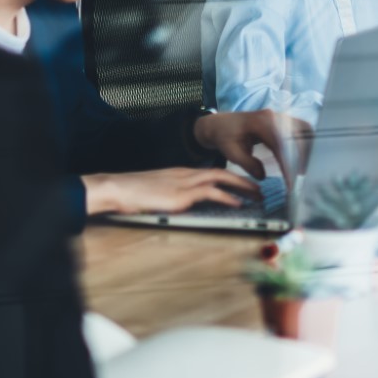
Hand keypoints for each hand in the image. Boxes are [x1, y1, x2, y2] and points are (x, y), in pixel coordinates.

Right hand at [84, 167, 259, 215]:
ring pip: (220, 179)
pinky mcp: (181, 195)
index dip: (230, 178)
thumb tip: (184, 206)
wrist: (118, 188)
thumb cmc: (133, 193)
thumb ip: (173, 196)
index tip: (244, 185)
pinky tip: (238, 203)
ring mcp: (183, 183)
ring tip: (257, 196)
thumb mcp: (158, 193)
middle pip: (221, 172)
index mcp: (180, 173)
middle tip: (259, 189)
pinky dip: (227, 197)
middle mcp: (185, 174)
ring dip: (242, 187)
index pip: (212, 172)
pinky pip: (210, 193)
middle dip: (243, 181)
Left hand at [193, 110, 308, 182]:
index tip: (290, 181)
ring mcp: (280, 117)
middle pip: (298, 134)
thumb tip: (263, 176)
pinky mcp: (282, 121)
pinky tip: (302, 159)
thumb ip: (248, 164)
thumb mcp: (232, 153)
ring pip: (303, 130)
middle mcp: (274, 116)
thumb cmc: (225, 137)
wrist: (220, 124)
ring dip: (306, 149)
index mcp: (261, 122)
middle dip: (302, 156)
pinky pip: (300, 130)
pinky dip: (304, 143)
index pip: (281, 144)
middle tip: (301, 176)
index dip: (287, 163)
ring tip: (303, 169)